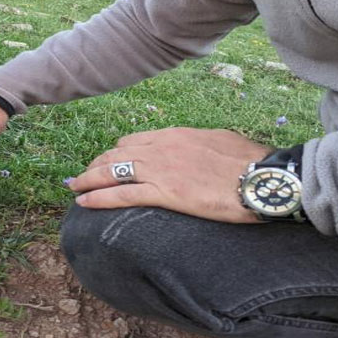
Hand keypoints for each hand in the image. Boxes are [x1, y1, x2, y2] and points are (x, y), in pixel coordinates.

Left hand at [67, 128, 271, 222]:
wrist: (264, 176)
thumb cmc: (251, 161)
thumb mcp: (220, 141)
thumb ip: (199, 143)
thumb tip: (197, 148)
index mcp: (174, 135)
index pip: (132, 141)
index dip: (114, 153)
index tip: (105, 161)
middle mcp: (160, 148)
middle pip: (115, 154)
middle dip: (95, 165)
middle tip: (82, 175)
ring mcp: (160, 169)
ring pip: (112, 172)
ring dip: (88, 179)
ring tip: (74, 187)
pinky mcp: (165, 193)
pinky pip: (121, 194)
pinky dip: (98, 197)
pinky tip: (83, 202)